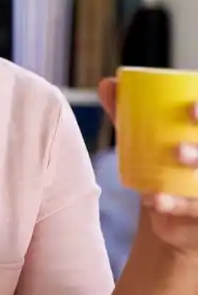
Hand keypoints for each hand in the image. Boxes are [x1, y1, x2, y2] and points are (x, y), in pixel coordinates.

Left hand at [99, 77, 197, 254]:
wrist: (168, 210)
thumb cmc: (159, 163)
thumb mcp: (144, 138)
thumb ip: (126, 112)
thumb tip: (107, 84)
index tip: (190, 110)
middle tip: (177, 148)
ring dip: (193, 174)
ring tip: (168, 169)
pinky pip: (194, 210)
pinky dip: (174, 204)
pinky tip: (156, 200)